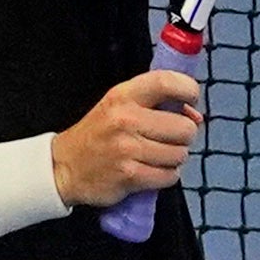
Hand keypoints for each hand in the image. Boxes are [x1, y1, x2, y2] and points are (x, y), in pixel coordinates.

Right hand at [50, 69, 202, 207]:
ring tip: (155, 156)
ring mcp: (127, 149)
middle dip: (183, 136)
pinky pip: (169, 176)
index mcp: (123, 96)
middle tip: (168, 138)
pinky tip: (151, 170)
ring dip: (173, 158)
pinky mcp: (130, 175)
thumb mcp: (118, 105)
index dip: (188, 90)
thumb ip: (155, 103)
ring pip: (179, 155)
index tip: (190, 101)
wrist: (64, 167)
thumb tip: (195, 116)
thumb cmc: (97, 134)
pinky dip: (165, 176)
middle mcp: (126, 119)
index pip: (166, 82)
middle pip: (184, 128)